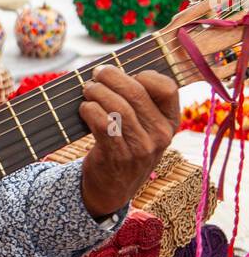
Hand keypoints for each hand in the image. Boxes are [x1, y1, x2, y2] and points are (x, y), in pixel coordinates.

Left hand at [78, 66, 180, 217]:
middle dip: (112, 77)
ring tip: (87, 89)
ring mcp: (141, 148)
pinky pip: (103, 124)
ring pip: (118, 107)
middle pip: (137, 93)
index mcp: (171, 123)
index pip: (168, 88)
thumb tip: (116, 68)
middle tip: (97, 74)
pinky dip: (90, 110)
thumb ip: (141, 102)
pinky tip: (85, 108)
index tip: (129, 74)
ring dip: (97, 92)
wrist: (113, 188)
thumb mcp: (145, 128)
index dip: (146, 75)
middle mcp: (161, 135)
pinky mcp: (118, 156)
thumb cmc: (126, 146)